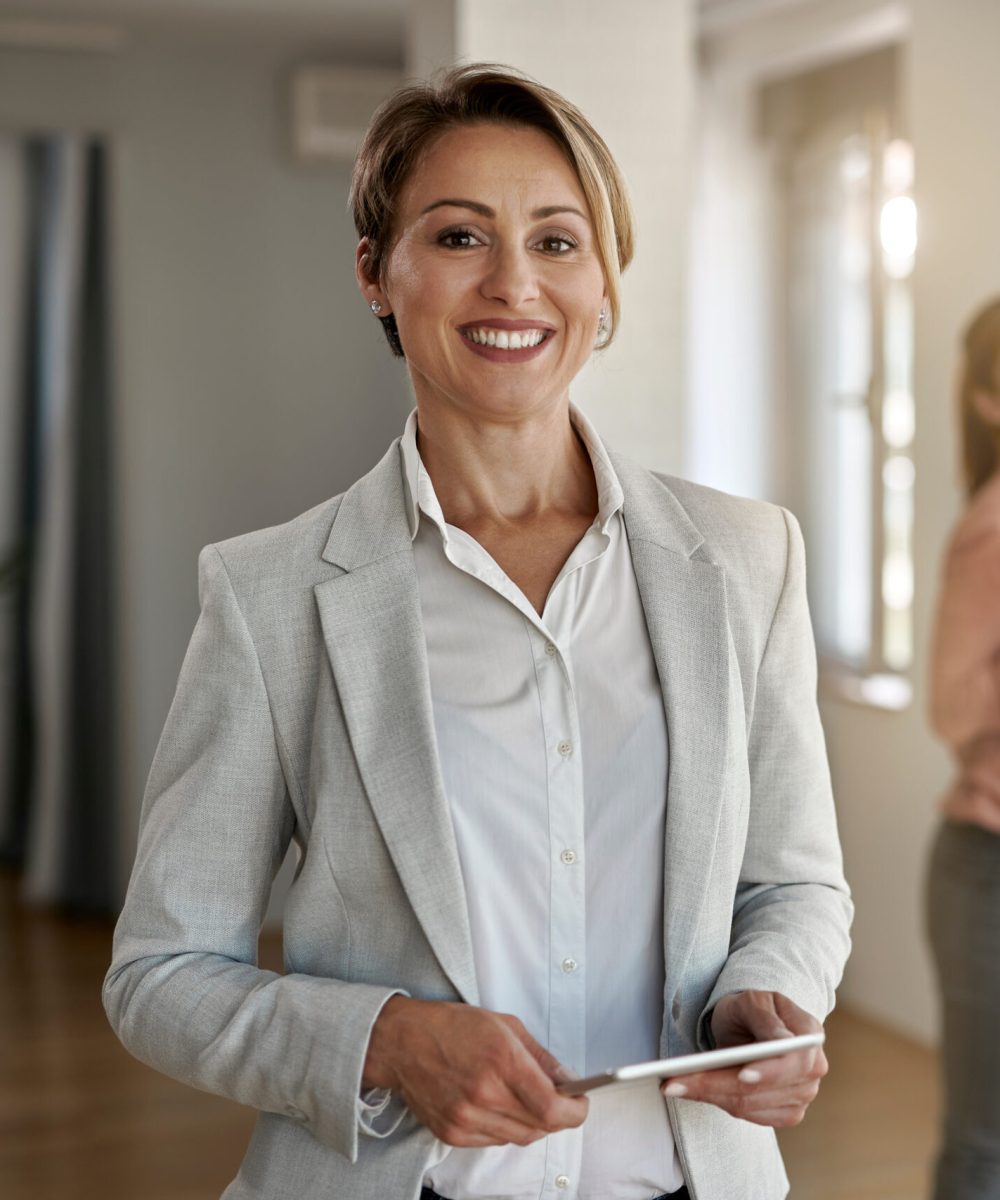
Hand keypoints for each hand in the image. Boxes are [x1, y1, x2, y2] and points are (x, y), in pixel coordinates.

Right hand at [362, 997, 587, 1146]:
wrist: (403, 1043)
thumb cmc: (453, 1026)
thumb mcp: (504, 1025)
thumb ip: (540, 1056)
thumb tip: (567, 1080)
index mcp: (502, 1060)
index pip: (552, 1108)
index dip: (575, 1112)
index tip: (580, 1103)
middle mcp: (485, 1094)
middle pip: (540, 1127)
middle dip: (557, 1116)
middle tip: (559, 1100)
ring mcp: (467, 1118)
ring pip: (520, 1138)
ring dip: (532, 1123)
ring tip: (525, 1099)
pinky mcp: (453, 1134)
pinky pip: (495, 1142)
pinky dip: (506, 1128)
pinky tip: (498, 1106)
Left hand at [659, 990, 826, 1127]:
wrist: (752, 1024)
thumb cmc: (751, 1009)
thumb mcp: (752, 1000)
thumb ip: (765, 1017)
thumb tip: (780, 1040)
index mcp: (809, 1035)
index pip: (792, 1060)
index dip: (767, 1071)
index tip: (740, 1074)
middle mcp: (812, 1069)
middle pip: (763, 1088)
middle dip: (716, 1084)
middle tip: (675, 1080)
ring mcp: (802, 1095)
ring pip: (750, 1105)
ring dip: (709, 1095)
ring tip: (673, 1084)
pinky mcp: (787, 1113)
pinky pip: (749, 1116)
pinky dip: (717, 1102)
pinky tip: (693, 1091)